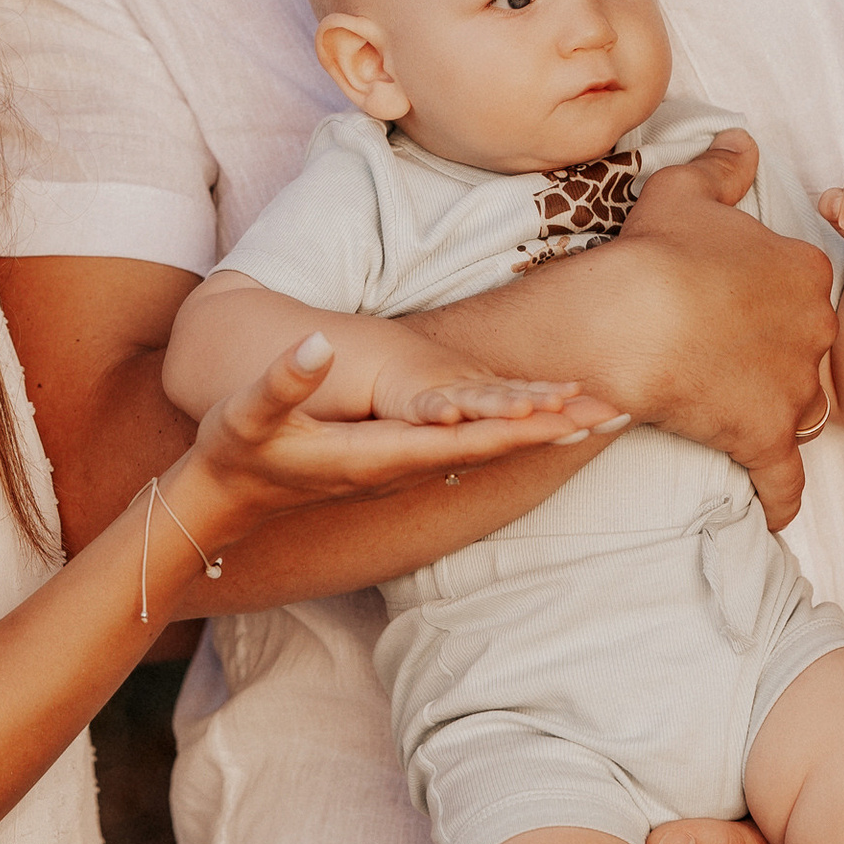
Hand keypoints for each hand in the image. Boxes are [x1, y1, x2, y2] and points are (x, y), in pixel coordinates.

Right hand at [176, 333, 604, 558]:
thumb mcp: (248, 416)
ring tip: (601, 413)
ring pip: (488, 447)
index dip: (514, 425)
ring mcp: (402, 466)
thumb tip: (316, 345)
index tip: (565, 412)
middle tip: (619, 410)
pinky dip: (513, 430)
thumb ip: (282, 382)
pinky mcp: (399, 458)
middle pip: (491, 448)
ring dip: (542, 432)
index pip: (459, 441)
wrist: (223, 498)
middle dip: (553, 430)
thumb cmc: (234, 451)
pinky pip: (471, 444)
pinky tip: (543, 420)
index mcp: (375, 456)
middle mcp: (400, 467)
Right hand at [614, 135, 837, 523]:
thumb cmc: (656, 251)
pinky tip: (772, 514)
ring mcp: (794, 388)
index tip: (725, 306)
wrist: (632, 318)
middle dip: (769, 356)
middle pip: (801, 349)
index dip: (760, 298)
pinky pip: (785, 481)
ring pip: (797, 409)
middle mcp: (813, 330)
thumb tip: (742, 138)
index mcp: (804, 272)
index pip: (798, 288)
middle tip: (718, 358)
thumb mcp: (686, 191)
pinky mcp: (767, 438)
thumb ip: (721, 165)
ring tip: (730, 418)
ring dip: (771, 416)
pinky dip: (779, 498)